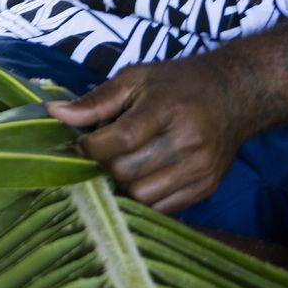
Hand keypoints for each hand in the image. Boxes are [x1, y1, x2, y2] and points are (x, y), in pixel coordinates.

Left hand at [47, 57, 243, 213]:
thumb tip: (53, 114)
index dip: (92, 146)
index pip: (121, 140)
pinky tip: (144, 176)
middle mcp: (188, 140)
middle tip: (107, 151)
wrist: (234, 95)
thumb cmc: (177, 85)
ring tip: (126, 162)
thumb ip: (95, 101)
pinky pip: (162, 208)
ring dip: (124, 184)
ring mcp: (200, 168)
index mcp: (167, 108)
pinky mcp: (206, 187)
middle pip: (127, 172)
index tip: (81, 143)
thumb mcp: (135, 79)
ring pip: (141, 196)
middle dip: (106, 165)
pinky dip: (145, 197)